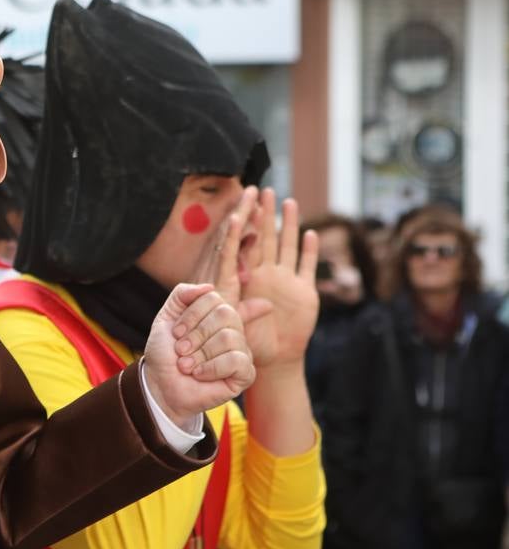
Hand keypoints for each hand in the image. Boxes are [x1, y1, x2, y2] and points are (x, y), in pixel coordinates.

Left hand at [144, 283, 254, 429]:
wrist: (160, 384)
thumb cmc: (165, 353)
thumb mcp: (165, 318)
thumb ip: (182, 294)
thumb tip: (208, 286)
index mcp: (216, 314)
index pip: (213, 298)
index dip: (190, 315)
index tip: (175, 333)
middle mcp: (232, 329)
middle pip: (225, 315)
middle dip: (196, 334)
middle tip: (181, 350)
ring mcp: (241, 351)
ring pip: (230, 338)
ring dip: (200, 354)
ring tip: (187, 366)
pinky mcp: (245, 373)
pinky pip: (237, 361)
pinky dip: (212, 368)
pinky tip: (200, 375)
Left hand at [220, 188, 318, 369]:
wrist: (273, 359)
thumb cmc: (249, 343)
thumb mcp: (238, 326)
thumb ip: (242, 312)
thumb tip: (255, 301)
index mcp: (244, 280)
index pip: (239, 249)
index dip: (238, 230)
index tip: (237, 209)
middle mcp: (264, 274)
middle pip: (262, 238)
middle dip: (263, 214)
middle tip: (262, 189)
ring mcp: (285, 280)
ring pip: (286, 245)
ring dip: (287, 224)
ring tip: (287, 201)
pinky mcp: (304, 290)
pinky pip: (307, 266)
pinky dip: (309, 251)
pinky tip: (311, 234)